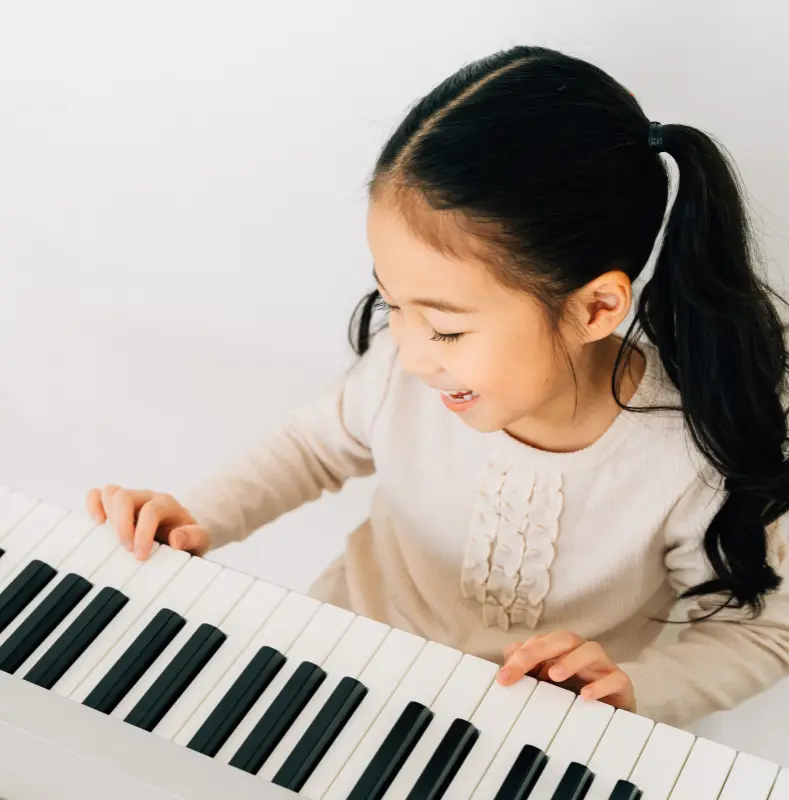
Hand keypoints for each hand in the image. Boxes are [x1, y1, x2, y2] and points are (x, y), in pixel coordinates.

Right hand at [86, 485, 210, 560]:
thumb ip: (193, 538)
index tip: (140, 556)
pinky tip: (98, 524)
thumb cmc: (189, 537)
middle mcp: (148, 497)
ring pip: (110, 492)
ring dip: (106, 515)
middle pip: (125, 497)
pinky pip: (99, 494)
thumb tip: (176, 538)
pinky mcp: (118, 505)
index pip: (150, 510)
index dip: (142, 533)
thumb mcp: (200, 539)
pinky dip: (93, 505)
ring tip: (110, 539)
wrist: (186, 532)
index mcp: (167, 504)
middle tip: (126, 549)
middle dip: (121, 525)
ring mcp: (132, 498)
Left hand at [497, 631, 635, 711]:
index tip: (503, 677)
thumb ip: (527, 670)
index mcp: (563, 649)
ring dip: (571, 660)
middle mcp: (582, 651)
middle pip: (564, 638)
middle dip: (540, 649)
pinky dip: (601, 685)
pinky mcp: (621, 683)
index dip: (521, 655)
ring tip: (554, 675)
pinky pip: (615, 678)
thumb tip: (507, 661)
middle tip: (521, 664)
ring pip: (591, 650)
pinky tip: (585, 695)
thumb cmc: (575, 694)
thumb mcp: (546, 683)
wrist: (610, 716)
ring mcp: (603, 665)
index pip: (540, 642)